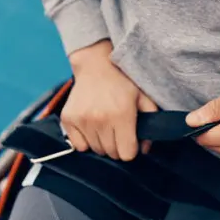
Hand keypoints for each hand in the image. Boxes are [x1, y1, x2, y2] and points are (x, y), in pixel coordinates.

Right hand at [61, 40, 156, 160]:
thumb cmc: (122, 81)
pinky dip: (86, 141)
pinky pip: (79, 146)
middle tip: (117, 130)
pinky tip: (91, 127)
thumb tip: (145, 148)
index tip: (130, 140)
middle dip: (117, 146)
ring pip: (96, 150)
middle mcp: (100, 119)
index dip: (131, 149)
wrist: (96, 65)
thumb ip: (150, 122)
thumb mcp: (143, 98)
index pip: (126, 154)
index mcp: (121, 115)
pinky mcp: (68, 119)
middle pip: (111, 153)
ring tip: (105, 125)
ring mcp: (82, 120)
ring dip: (102, 143)